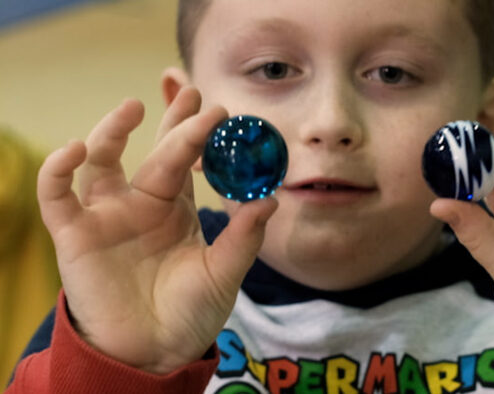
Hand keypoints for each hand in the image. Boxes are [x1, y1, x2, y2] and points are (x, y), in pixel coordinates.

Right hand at [37, 87, 277, 373]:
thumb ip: (243, 239)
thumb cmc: (190, 312)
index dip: (198, 131)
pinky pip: (57, 195)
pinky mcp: (75, 235)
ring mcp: (106, 216)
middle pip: (154, 152)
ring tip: (134, 107)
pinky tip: (77, 148)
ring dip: (112, 131)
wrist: (154, 352)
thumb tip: (270, 199)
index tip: (219, 108)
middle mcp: (140, 204)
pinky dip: (58, 169)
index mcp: (175, 208)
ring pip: (102, 162)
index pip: (186, 159)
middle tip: (193, 92)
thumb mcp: (223, 274)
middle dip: (172, 121)